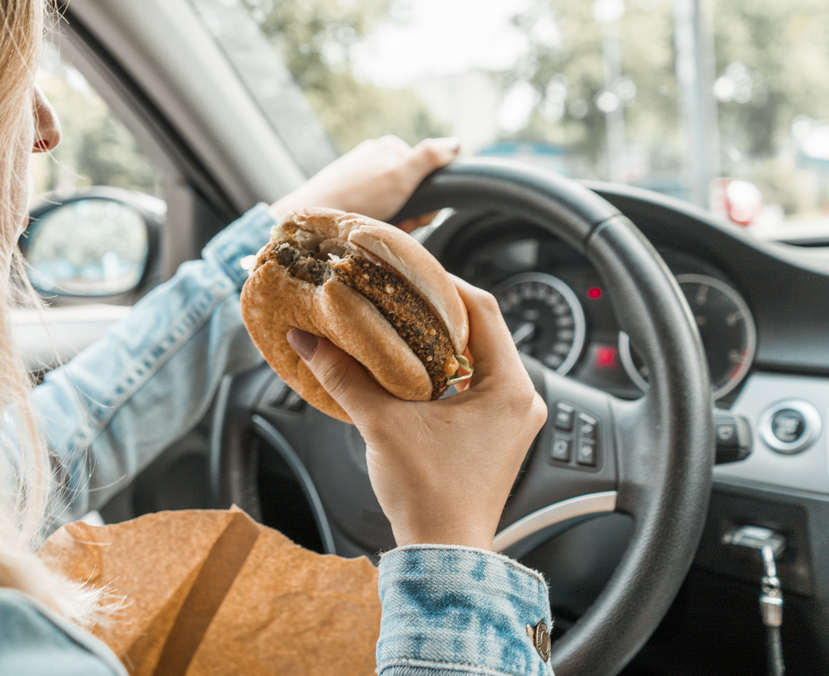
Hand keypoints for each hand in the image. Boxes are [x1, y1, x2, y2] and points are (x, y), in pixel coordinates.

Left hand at [270, 136, 458, 231]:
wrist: (315, 216)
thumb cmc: (358, 196)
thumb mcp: (400, 175)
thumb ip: (428, 158)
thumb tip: (455, 143)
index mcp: (390, 148)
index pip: (426, 174)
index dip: (425, 200)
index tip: (416, 214)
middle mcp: (375, 158)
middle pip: (410, 191)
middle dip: (409, 213)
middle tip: (397, 223)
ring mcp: (361, 176)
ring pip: (394, 204)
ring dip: (394, 221)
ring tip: (379, 226)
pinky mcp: (349, 193)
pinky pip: (375, 210)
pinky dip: (376, 221)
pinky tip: (366, 226)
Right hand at [285, 277, 545, 549]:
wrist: (442, 556)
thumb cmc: (430, 497)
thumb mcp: (381, 424)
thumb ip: (343, 375)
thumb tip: (308, 339)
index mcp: (509, 387)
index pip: (484, 308)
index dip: (443, 283)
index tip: (409, 271)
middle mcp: (520, 399)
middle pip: (482, 331)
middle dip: (436, 311)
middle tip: (397, 295)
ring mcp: (511, 420)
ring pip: (478, 359)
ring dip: (439, 342)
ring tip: (398, 327)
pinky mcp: (497, 437)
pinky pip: (474, 386)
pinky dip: (443, 371)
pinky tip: (410, 369)